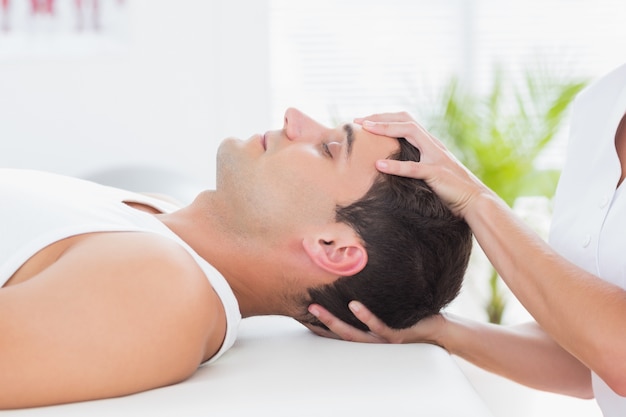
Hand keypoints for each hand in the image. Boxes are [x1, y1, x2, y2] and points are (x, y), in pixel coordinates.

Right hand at [307, 301, 446, 346]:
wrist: (439, 332)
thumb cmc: (412, 318)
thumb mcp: (390, 310)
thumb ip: (375, 301)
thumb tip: (358, 278)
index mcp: (368, 336)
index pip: (339, 331)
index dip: (320, 324)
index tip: (302, 312)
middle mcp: (372, 342)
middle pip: (340, 334)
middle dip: (320, 322)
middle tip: (304, 308)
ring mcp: (384, 340)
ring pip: (354, 335)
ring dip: (334, 322)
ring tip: (318, 309)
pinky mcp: (398, 336)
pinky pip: (379, 327)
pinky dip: (365, 316)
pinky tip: (354, 305)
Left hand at [354, 112, 490, 218]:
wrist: (475, 201)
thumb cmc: (451, 190)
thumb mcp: (431, 172)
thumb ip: (416, 164)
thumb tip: (392, 165)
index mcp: (431, 144)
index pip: (406, 121)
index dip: (385, 118)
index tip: (364, 121)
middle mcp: (433, 145)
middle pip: (405, 120)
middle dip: (381, 117)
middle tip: (358, 121)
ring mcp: (436, 157)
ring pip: (410, 132)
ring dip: (386, 129)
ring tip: (366, 130)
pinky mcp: (437, 174)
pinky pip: (414, 167)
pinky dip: (395, 166)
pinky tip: (379, 165)